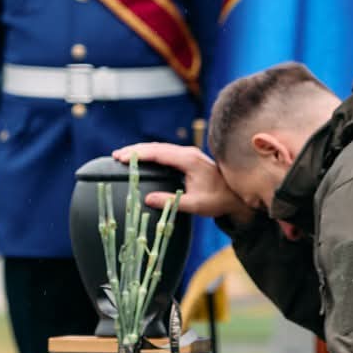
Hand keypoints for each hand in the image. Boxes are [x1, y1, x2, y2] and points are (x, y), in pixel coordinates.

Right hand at [109, 142, 248, 219]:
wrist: (236, 195)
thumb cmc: (218, 200)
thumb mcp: (195, 204)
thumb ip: (172, 202)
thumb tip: (148, 199)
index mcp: (189, 161)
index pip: (159, 153)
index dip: (139, 154)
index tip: (122, 157)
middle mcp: (188, 153)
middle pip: (157, 147)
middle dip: (135, 150)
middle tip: (116, 155)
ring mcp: (188, 154)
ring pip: (160, 148)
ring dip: (142, 151)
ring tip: (123, 155)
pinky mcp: (188, 159)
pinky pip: (165, 152)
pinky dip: (151, 154)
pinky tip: (141, 158)